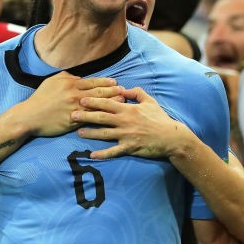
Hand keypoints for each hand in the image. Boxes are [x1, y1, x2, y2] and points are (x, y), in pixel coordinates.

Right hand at [15, 72, 122, 137]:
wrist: (29, 116)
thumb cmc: (40, 98)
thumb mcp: (52, 81)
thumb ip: (67, 77)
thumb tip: (79, 77)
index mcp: (70, 84)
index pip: (92, 82)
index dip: (105, 82)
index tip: (115, 82)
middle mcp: (74, 95)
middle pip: (98, 93)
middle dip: (113, 92)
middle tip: (124, 91)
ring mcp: (75, 109)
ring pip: (97, 106)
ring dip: (111, 104)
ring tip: (122, 102)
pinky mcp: (73, 121)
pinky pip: (90, 119)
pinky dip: (102, 117)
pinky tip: (110, 117)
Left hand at [75, 87, 190, 159]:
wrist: (171, 137)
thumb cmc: (160, 118)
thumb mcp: (149, 101)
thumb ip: (136, 93)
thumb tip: (123, 88)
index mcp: (128, 109)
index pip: (107, 103)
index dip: (93, 101)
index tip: (81, 99)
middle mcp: (125, 121)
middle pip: (101, 117)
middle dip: (86, 115)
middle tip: (72, 114)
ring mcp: (126, 135)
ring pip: (104, 134)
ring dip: (90, 133)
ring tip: (78, 132)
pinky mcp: (129, 148)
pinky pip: (113, 151)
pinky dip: (102, 154)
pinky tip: (92, 155)